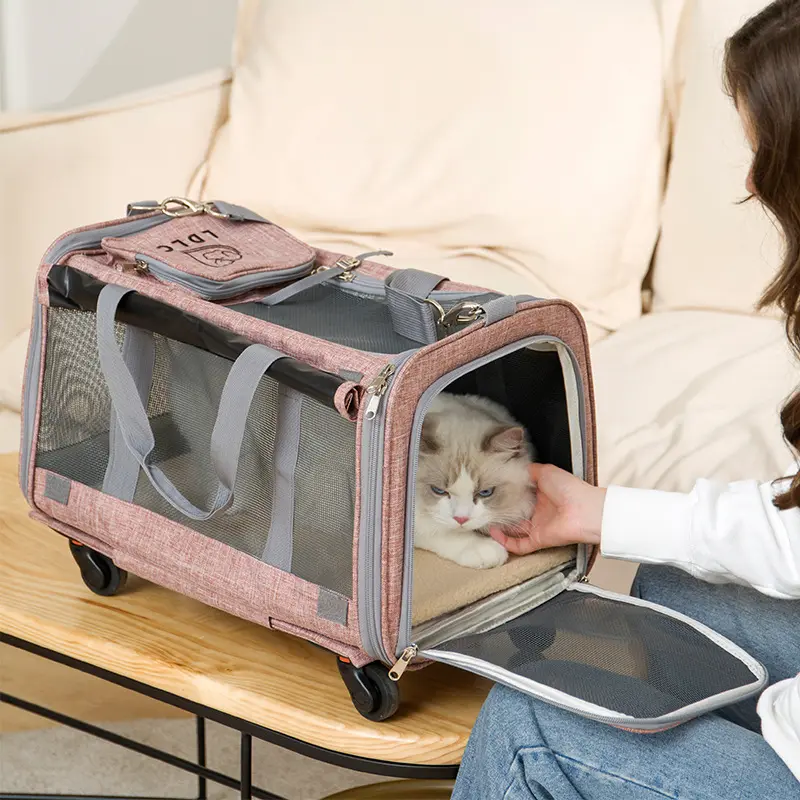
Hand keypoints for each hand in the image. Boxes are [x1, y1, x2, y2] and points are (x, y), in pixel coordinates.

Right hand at [489, 464, 605, 554]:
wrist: (584, 509)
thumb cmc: (569, 488)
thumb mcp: (546, 471)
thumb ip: (529, 470)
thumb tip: (515, 468)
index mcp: (541, 495)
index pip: (519, 496)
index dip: (505, 494)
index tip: (491, 491)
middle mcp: (538, 511)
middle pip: (514, 514)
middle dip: (500, 512)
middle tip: (484, 507)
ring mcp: (538, 527)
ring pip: (513, 531)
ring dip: (499, 528)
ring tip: (484, 520)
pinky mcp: (538, 539)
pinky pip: (519, 545)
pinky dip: (505, 542)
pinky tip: (494, 533)